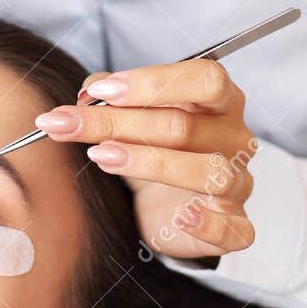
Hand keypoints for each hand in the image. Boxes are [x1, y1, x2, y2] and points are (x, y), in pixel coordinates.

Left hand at [33, 59, 257, 258]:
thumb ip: (110, 97)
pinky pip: (232, 228)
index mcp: (220, 101)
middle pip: (184, 125)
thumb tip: (87, 94)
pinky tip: (180, 217)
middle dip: (117, 123)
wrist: (166, 207)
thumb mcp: (131, 115)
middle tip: (67, 124)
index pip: (204, 79)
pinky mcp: (235, 226)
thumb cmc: (155, 150)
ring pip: (206, 171)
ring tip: (102, 157)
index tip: (100, 92)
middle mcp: (234, 138)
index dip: (152, 83)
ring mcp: (239, 183)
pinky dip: (208, 224)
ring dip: (148, 162)